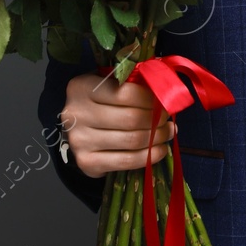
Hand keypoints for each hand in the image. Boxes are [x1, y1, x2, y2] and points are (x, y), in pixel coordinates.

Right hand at [59, 72, 176, 175]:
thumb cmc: (100, 102)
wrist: (78, 130)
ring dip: (157, 137)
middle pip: (130, 118)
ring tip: (168, 132)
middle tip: (167, 118)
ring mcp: (79, 140)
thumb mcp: (109, 84)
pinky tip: (160, 150)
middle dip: (156, 119)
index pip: (125, 93)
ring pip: (131, 140)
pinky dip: (149, 156)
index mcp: (82, 87)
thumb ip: (132, 83)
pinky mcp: (86, 162)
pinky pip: (126, 161)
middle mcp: (77, 114)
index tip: (164, 100)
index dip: (150, 98)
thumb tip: (164, 93)